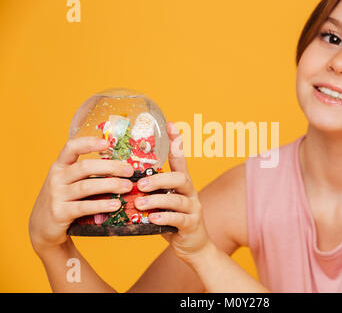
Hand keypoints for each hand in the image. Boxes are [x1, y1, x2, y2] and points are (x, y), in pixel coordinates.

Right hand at [29, 137, 134, 253]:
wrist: (43, 227)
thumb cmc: (63, 200)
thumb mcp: (69, 182)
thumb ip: (86, 174)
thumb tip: (121, 168)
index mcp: (60, 166)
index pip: (71, 148)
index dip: (88, 143)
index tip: (106, 143)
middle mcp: (56, 178)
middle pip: (85, 167)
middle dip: (110, 167)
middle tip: (129, 171)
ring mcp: (57, 195)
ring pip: (86, 186)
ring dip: (110, 185)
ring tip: (127, 187)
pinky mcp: (60, 213)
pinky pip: (84, 207)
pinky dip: (101, 205)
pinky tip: (115, 205)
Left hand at [134, 122, 212, 262]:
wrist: (192, 245)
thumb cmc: (171, 220)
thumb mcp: (161, 202)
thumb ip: (148, 191)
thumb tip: (120, 178)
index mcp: (182, 183)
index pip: (181, 158)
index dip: (177, 141)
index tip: (170, 124)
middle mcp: (190, 192)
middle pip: (180, 177)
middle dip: (160, 179)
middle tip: (140, 184)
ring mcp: (193, 208)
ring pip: (178, 199)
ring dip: (157, 200)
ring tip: (140, 204)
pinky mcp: (192, 225)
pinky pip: (178, 219)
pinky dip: (164, 218)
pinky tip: (151, 219)